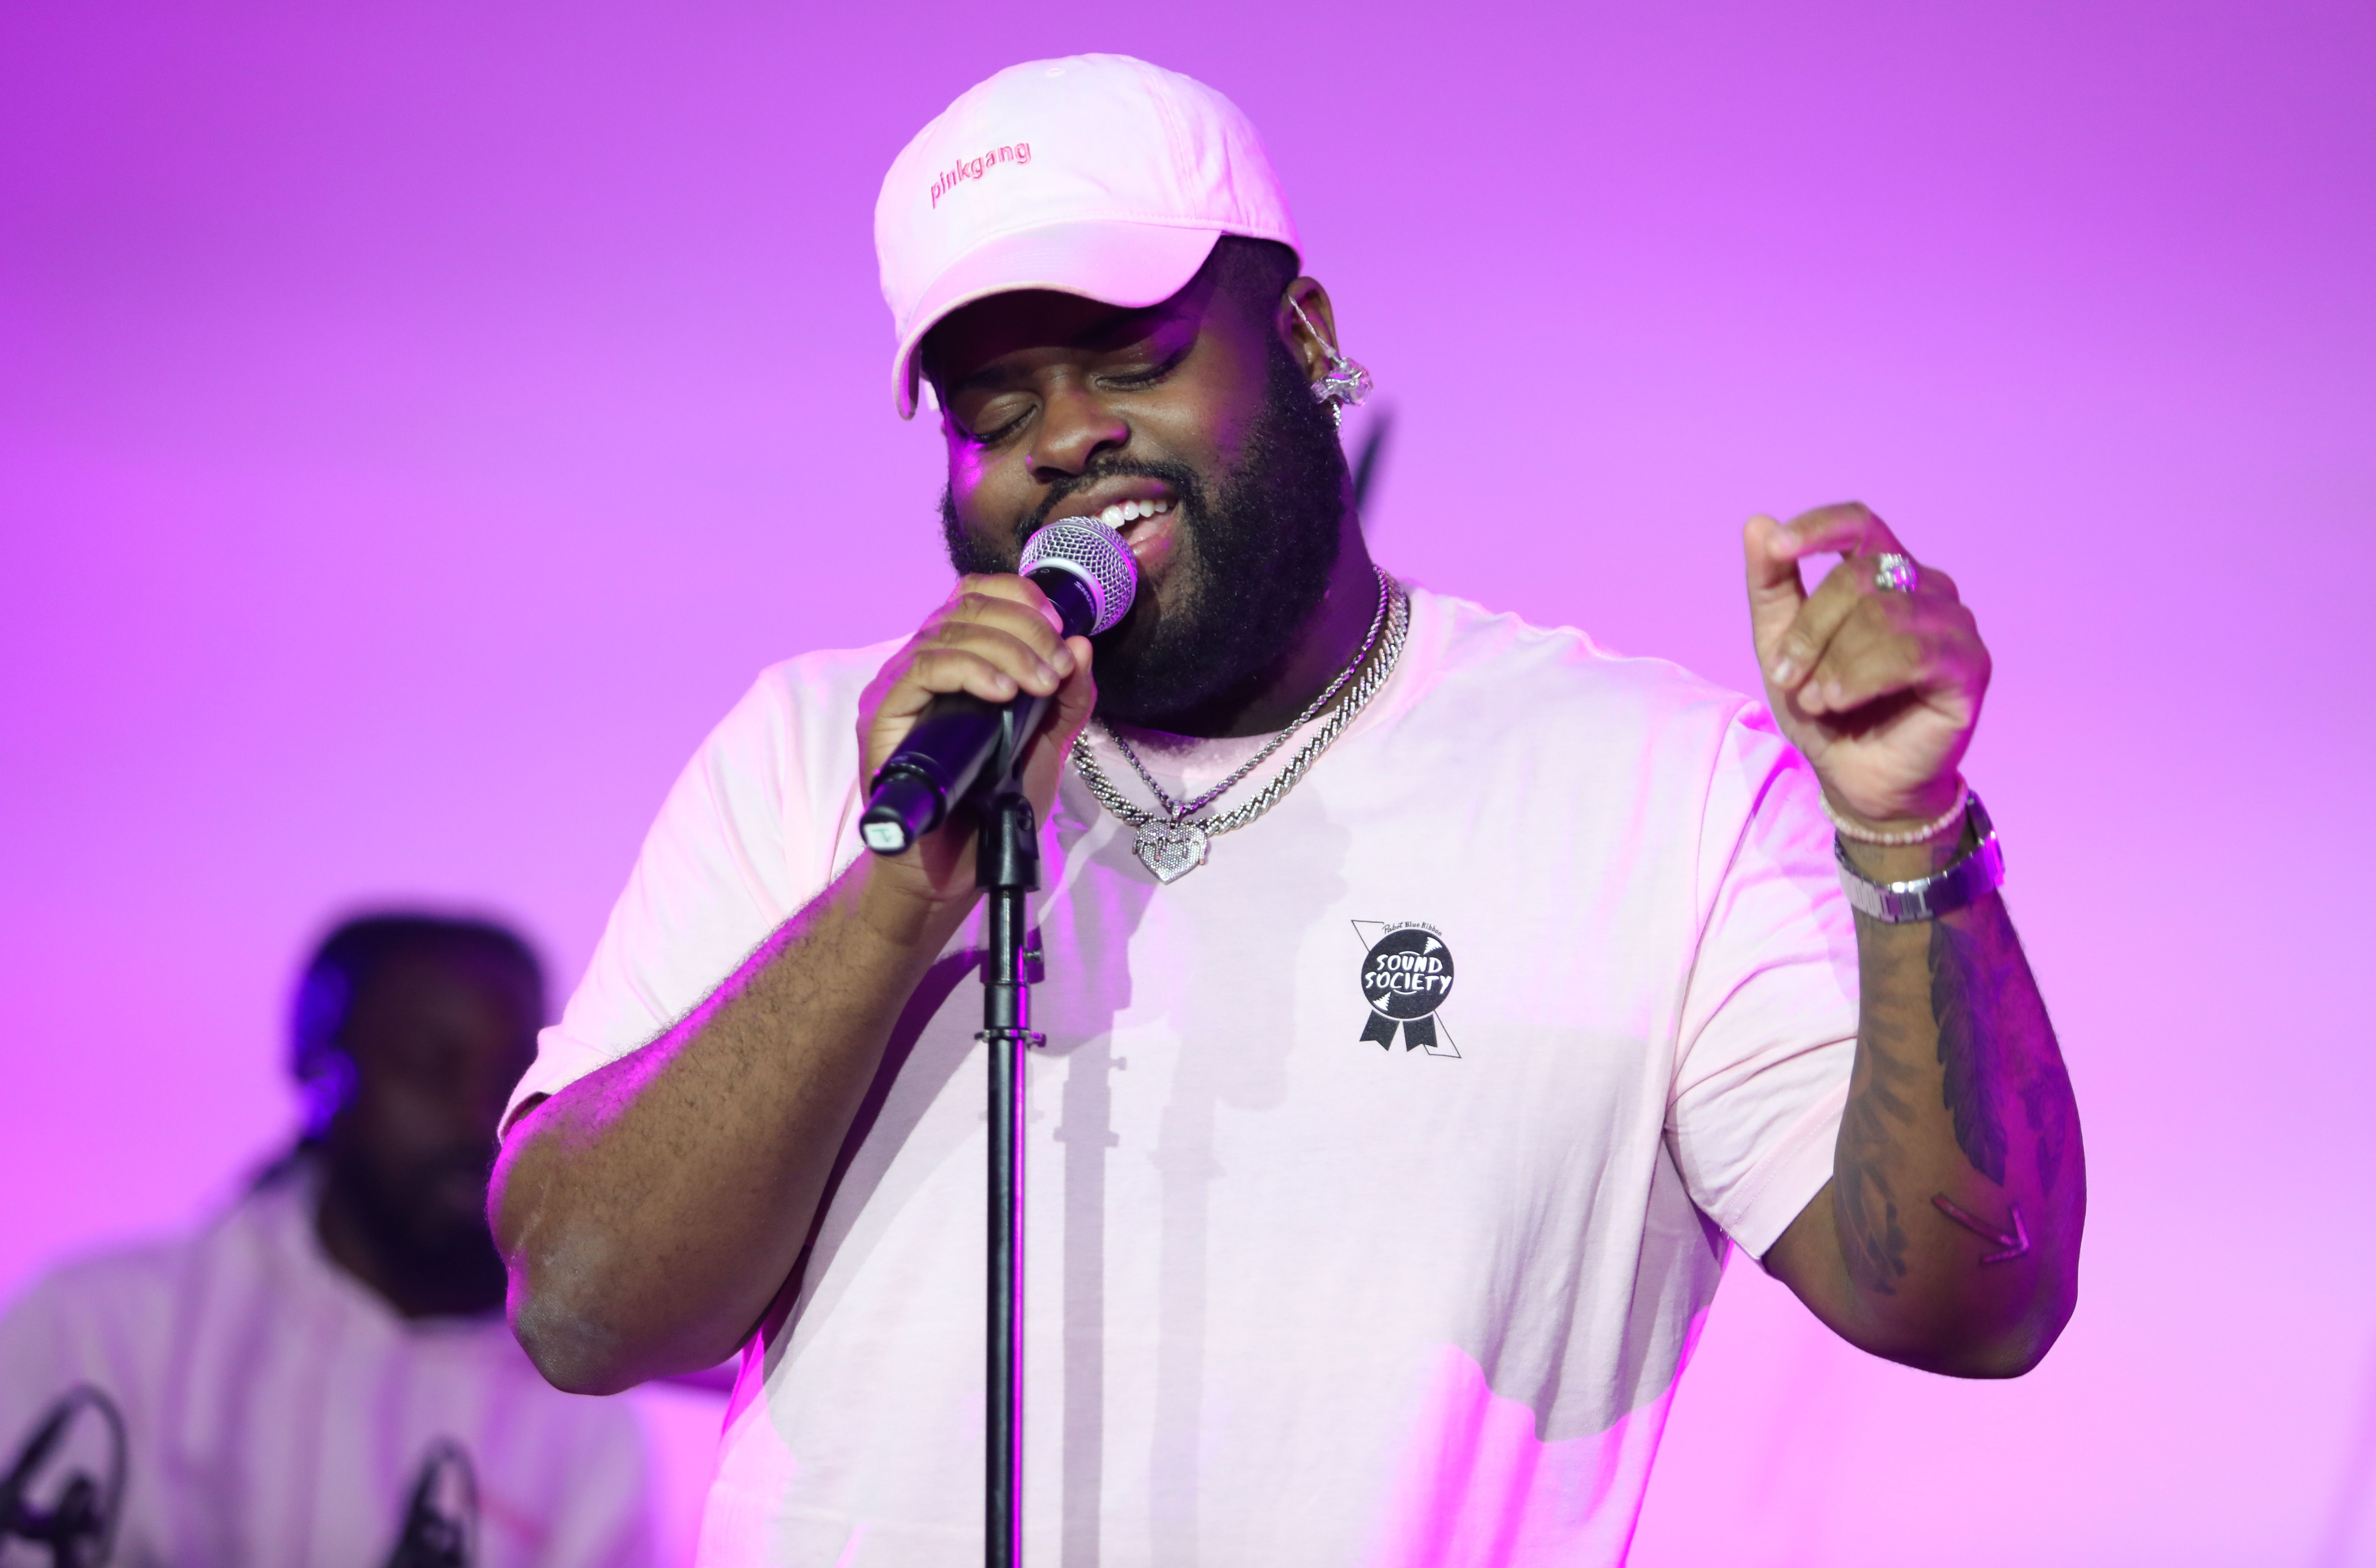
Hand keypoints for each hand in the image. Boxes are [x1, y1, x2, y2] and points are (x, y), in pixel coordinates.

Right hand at [854, 575, 1097, 912]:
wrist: (951, 869)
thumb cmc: (990, 808)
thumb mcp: (1046, 748)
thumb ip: (1067, 702)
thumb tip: (1082, 646)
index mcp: (957, 661)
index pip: (976, 597)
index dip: (1020, 598)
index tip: (1060, 628)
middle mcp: (922, 665)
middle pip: (968, 609)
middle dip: (1026, 628)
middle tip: (1060, 667)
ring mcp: (900, 688)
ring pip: (948, 633)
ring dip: (1009, 650)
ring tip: (1044, 684)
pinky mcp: (883, 714)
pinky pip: (923, 669)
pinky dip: (969, 671)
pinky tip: (1003, 693)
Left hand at [1745, 502, 1988, 829]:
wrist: (1855, 777)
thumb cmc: (1825, 707)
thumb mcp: (1780, 644)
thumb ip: (1771, 586)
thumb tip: (1757, 523)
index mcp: (1886, 573)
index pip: (1860, 525)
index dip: (1818, 528)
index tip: (1777, 548)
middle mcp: (1928, 588)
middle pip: (1859, 577)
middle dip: (1810, 629)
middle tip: (1785, 676)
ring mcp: (1955, 624)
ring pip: (1883, 614)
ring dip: (1834, 660)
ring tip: (1816, 699)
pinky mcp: (1970, 666)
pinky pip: (1912, 653)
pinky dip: (1863, 676)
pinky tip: (1839, 701)